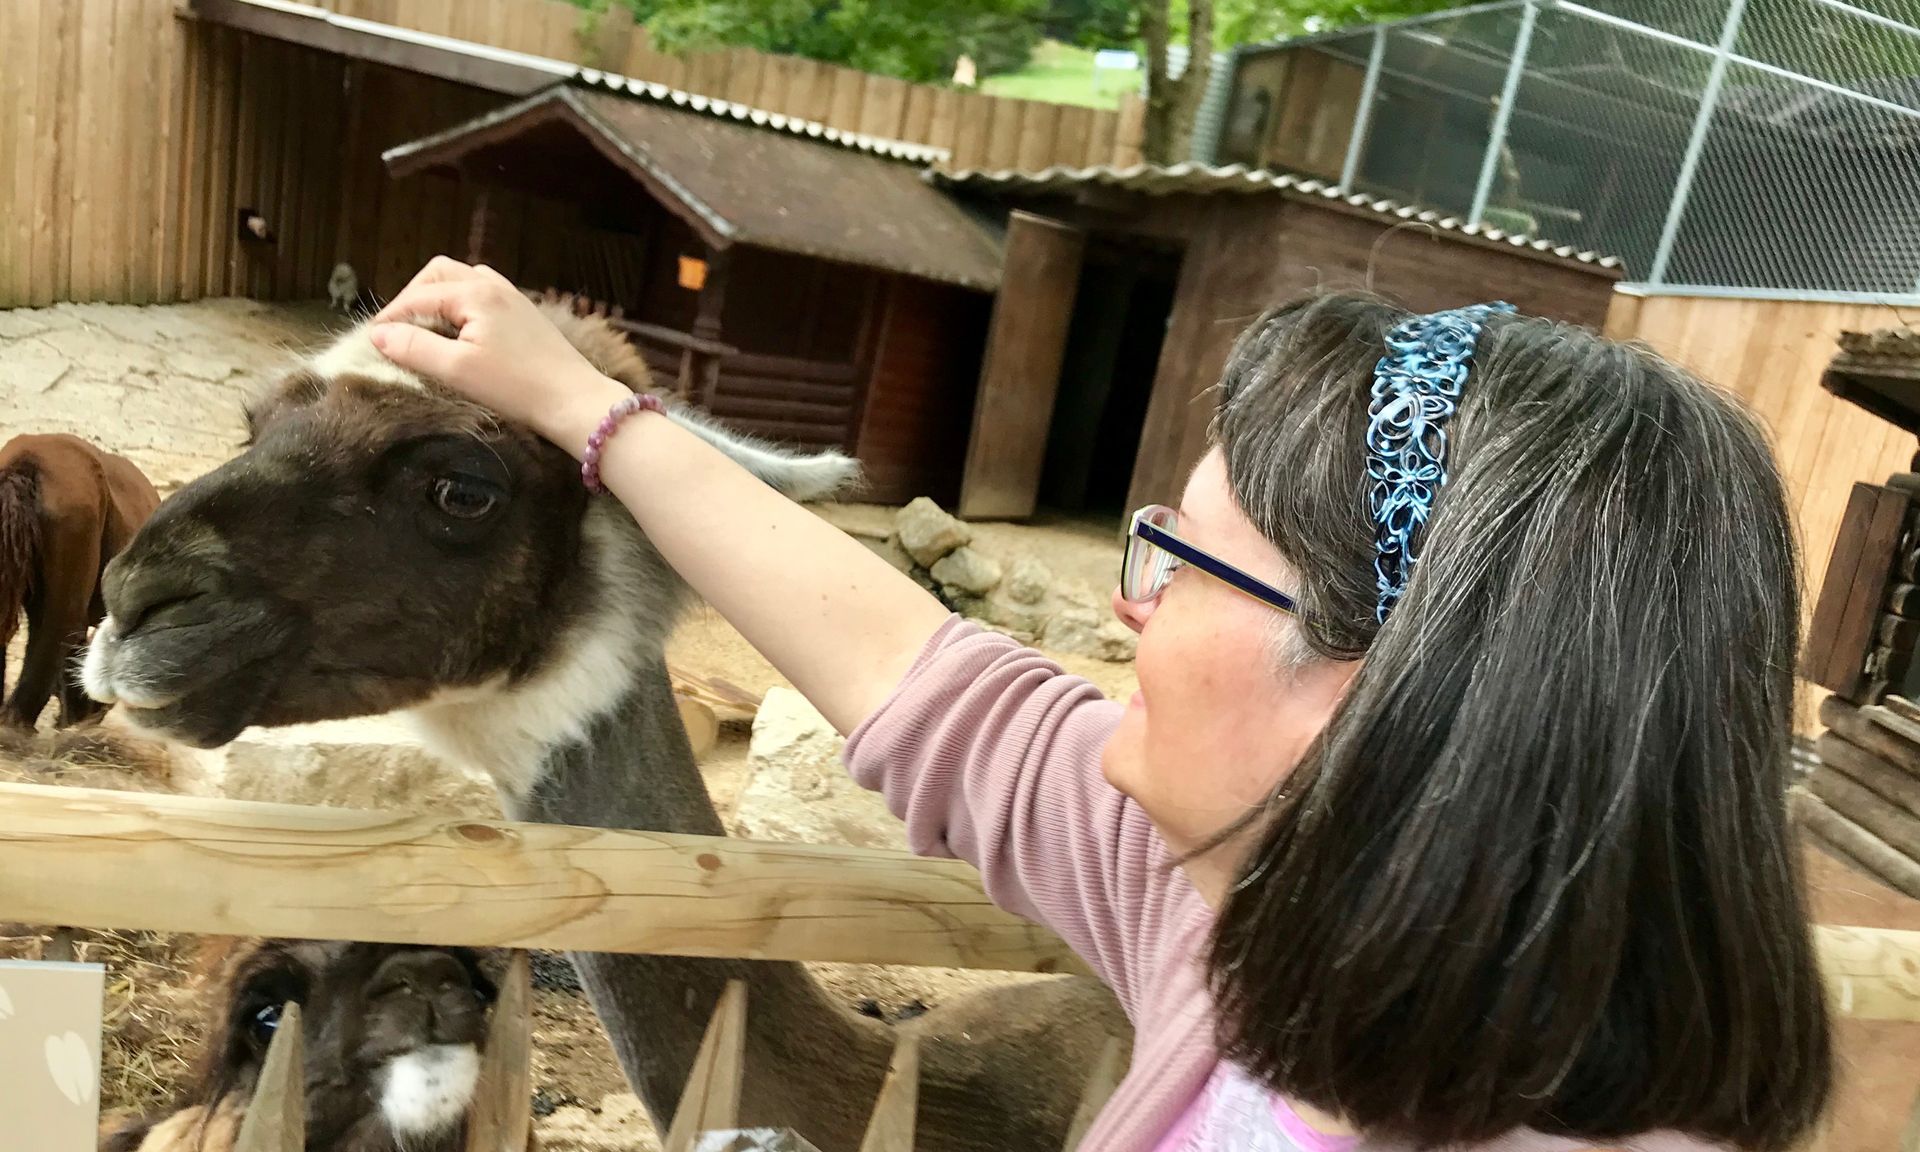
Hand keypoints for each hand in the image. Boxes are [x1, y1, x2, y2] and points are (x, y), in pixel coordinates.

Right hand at [368, 258, 627, 451]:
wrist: (574, 401)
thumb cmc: (517, 386)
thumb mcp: (457, 370)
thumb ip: (415, 348)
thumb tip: (379, 336)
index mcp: (475, 293)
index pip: (418, 297)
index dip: (391, 318)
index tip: (372, 341)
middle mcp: (494, 286)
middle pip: (439, 274)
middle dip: (412, 297)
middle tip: (398, 329)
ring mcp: (513, 298)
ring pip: (462, 280)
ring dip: (437, 297)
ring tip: (425, 328)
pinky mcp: (525, 315)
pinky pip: (483, 294)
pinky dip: (461, 304)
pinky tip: (460, 330)